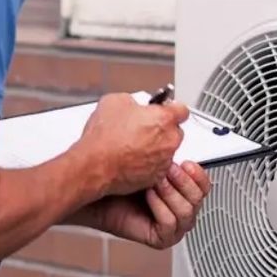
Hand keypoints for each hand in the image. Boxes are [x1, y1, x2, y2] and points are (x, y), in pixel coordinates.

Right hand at [74, 93, 188, 195]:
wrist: (95, 165)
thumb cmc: (105, 137)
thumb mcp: (115, 101)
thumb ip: (134, 100)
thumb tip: (134, 105)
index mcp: (164, 119)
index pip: (181, 110)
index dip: (170, 108)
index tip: (164, 109)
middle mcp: (169, 140)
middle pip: (175, 131)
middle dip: (162, 129)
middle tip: (142, 128)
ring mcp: (165, 160)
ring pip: (166, 150)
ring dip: (155, 146)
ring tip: (133, 145)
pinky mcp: (156, 176)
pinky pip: (157, 166)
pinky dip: (149, 163)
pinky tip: (131, 158)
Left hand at [85, 161, 211, 249]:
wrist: (97, 196)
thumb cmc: (119, 183)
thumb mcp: (152, 167)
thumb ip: (171, 161)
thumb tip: (184, 151)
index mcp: (182, 194)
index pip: (204, 187)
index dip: (198, 175)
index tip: (187, 163)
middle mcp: (180, 212)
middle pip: (198, 199)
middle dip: (183, 181)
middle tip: (168, 169)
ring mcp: (173, 228)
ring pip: (187, 211)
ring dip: (170, 193)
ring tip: (155, 181)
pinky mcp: (162, 239)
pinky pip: (170, 222)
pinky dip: (160, 206)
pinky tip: (149, 195)